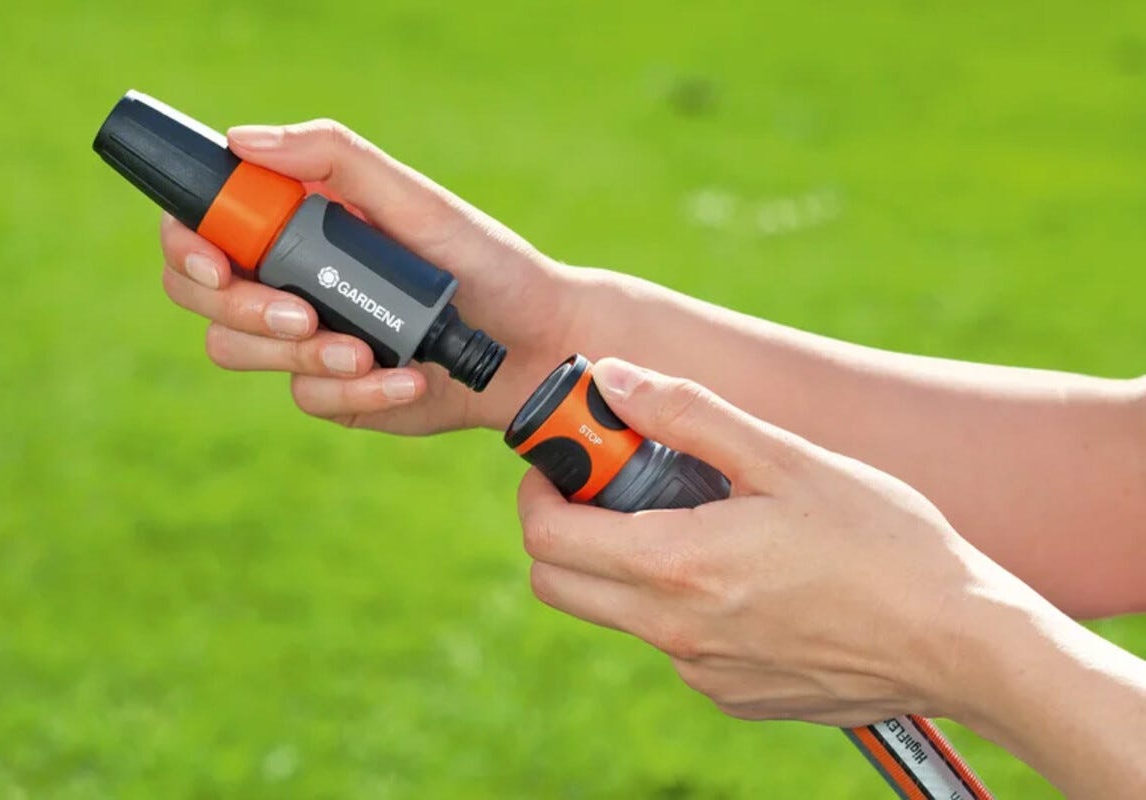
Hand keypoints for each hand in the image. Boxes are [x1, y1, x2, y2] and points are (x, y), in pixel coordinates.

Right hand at [161, 119, 580, 434]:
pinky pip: (307, 397)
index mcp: (298, 222)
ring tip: (369, 352)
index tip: (218, 266)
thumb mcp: (415, 200)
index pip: (204, 225)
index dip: (188, 246)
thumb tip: (240, 140)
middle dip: (245, 311)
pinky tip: (407, 378)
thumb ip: (333, 157)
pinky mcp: (334, 389)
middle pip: (203, 298)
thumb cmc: (481, 261)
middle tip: (304, 318)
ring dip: (301, 355)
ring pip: (239, 352)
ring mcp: (306, 338)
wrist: (533, 343)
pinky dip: (359, 389)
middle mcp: (288, 278)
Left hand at [517, 358, 1050, 726]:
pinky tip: (748, 576)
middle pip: (559, 583)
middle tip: (622, 486)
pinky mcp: (732, 695)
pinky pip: (674, 644)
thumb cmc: (882, 541)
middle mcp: (675, 632)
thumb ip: (688, 415)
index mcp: (676, 566)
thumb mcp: (784, 458)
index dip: (541, 489)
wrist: (961, 641)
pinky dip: (682, 604)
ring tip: (706, 522)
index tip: (574, 458)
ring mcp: (702, 672)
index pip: (545, 537)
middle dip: (567, 527)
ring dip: (629, 561)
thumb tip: (611, 380)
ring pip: (617, 612)